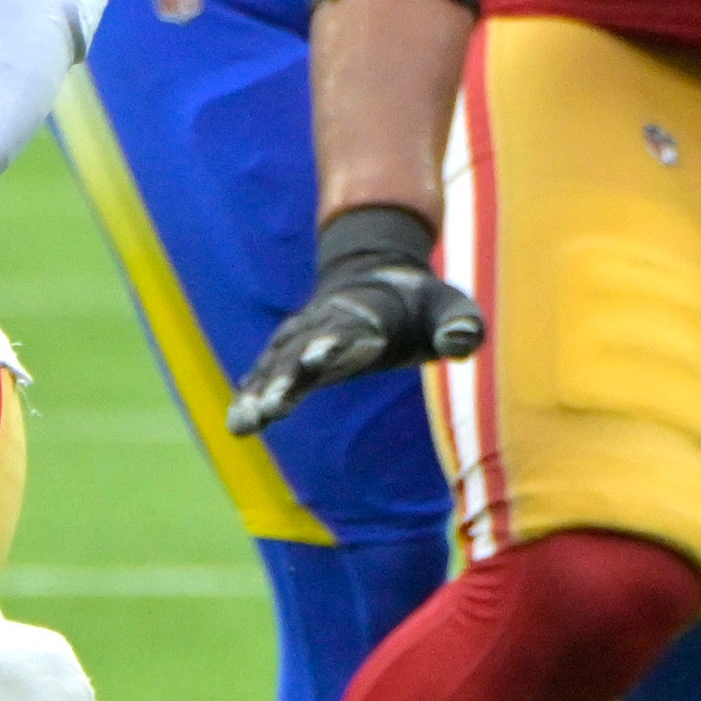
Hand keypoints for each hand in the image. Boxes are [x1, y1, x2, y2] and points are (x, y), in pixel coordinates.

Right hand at [224, 204, 477, 436]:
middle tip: (270, 406)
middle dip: (284, 379)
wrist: (374, 277)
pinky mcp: (291, 355)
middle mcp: (324, 328)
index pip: (345, 331)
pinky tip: (238, 422)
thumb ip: (460, 322)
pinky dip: (251, 395)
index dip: (332, 344)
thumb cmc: (419, 303)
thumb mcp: (448, 306)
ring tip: (241, 424)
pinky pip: (265, 374)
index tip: (317, 358)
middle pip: (299, 354)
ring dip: (259, 393)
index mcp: (363, 317)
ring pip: (275, 367)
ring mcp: (303, 340)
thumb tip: (462, 339)